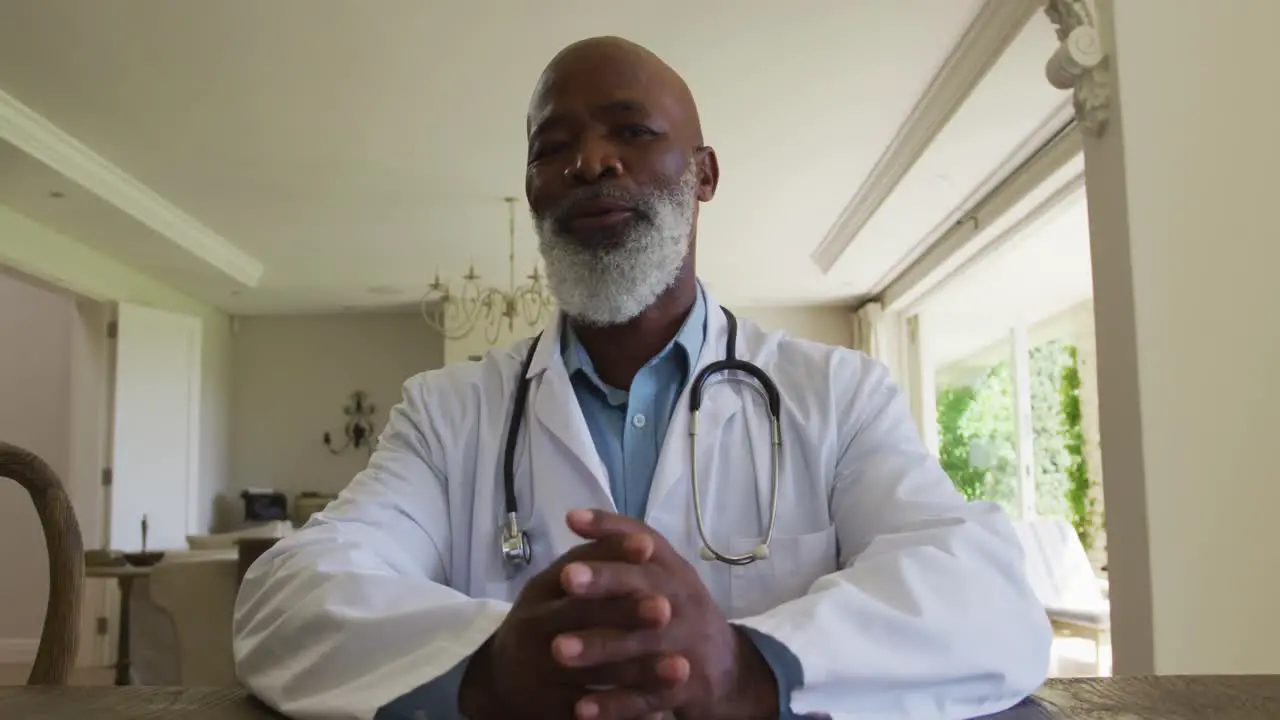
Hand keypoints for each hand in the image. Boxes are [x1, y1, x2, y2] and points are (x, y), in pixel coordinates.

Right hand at [458, 523, 682, 719]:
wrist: (501, 678)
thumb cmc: (545, 619)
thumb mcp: (557, 585)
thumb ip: (595, 559)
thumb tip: (646, 540)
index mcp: (541, 592)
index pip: (578, 568)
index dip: (613, 555)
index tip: (648, 548)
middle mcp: (535, 628)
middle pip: (581, 618)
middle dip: (625, 613)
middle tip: (666, 609)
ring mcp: (540, 671)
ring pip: (594, 670)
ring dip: (639, 671)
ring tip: (681, 667)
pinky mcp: (551, 708)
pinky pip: (591, 712)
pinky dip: (624, 711)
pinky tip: (660, 711)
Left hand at [553, 509, 778, 719]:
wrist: (729, 670)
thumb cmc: (679, 613)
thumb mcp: (662, 576)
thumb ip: (623, 550)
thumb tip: (573, 518)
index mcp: (673, 570)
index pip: (644, 540)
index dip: (611, 529)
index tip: (572, 521)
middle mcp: (684, 600)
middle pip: (645, 585)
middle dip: (606, 581)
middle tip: (566, 579)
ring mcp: (687, 644)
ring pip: (641, 643)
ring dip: (600, 646)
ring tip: (559, 649)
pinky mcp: (686, 687)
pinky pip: (647, 697)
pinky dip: (615, 704)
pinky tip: (581, 708)